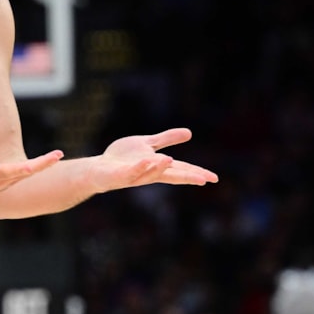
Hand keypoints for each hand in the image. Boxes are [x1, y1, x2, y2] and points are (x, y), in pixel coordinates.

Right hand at [0, 106, 62, 194]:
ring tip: (57, 155)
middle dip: (20, 170)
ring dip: (41, 166)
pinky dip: (42, 166)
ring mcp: (2, 180)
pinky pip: (29, 173)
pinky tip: (56, 157)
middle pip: (7, 173)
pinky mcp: (12, 180)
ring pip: (23, 174)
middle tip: (30, 166)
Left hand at [89, 128, 217, 191]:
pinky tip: (148, 160)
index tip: (213, 178)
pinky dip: (141, 167)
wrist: (99, 168)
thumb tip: (190, 133)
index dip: (197, 173)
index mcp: (158, 166)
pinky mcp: (121, 175)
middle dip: (188, 177)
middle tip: (204, 180)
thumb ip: (167, 139)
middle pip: (172, 175)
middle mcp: (149, 173)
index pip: (181, 169)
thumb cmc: (123, 159)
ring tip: (172, 160)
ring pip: (151, 174)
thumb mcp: (148, 144)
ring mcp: (135, 175)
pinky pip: (132, 172)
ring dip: (161, 168)